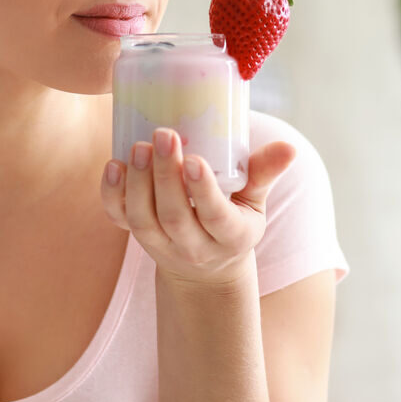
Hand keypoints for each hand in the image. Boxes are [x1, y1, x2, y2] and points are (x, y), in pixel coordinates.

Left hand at [100, 127, 296, 285]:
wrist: (204, 267)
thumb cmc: (232, 219)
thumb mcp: (253, 202)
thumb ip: (263, 172)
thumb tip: (288, 146)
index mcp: (230, 236)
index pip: (215, 216)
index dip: (202, 190)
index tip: (193, 159)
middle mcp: (193, 246)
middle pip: (174, 216)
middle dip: (164, 175)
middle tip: (162, 135)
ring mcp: (161, 244)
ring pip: (143, 219)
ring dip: (137, 182)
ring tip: (138, 146)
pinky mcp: (137, 236)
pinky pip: (119, 219)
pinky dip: (112, 195)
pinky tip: (112, 165)